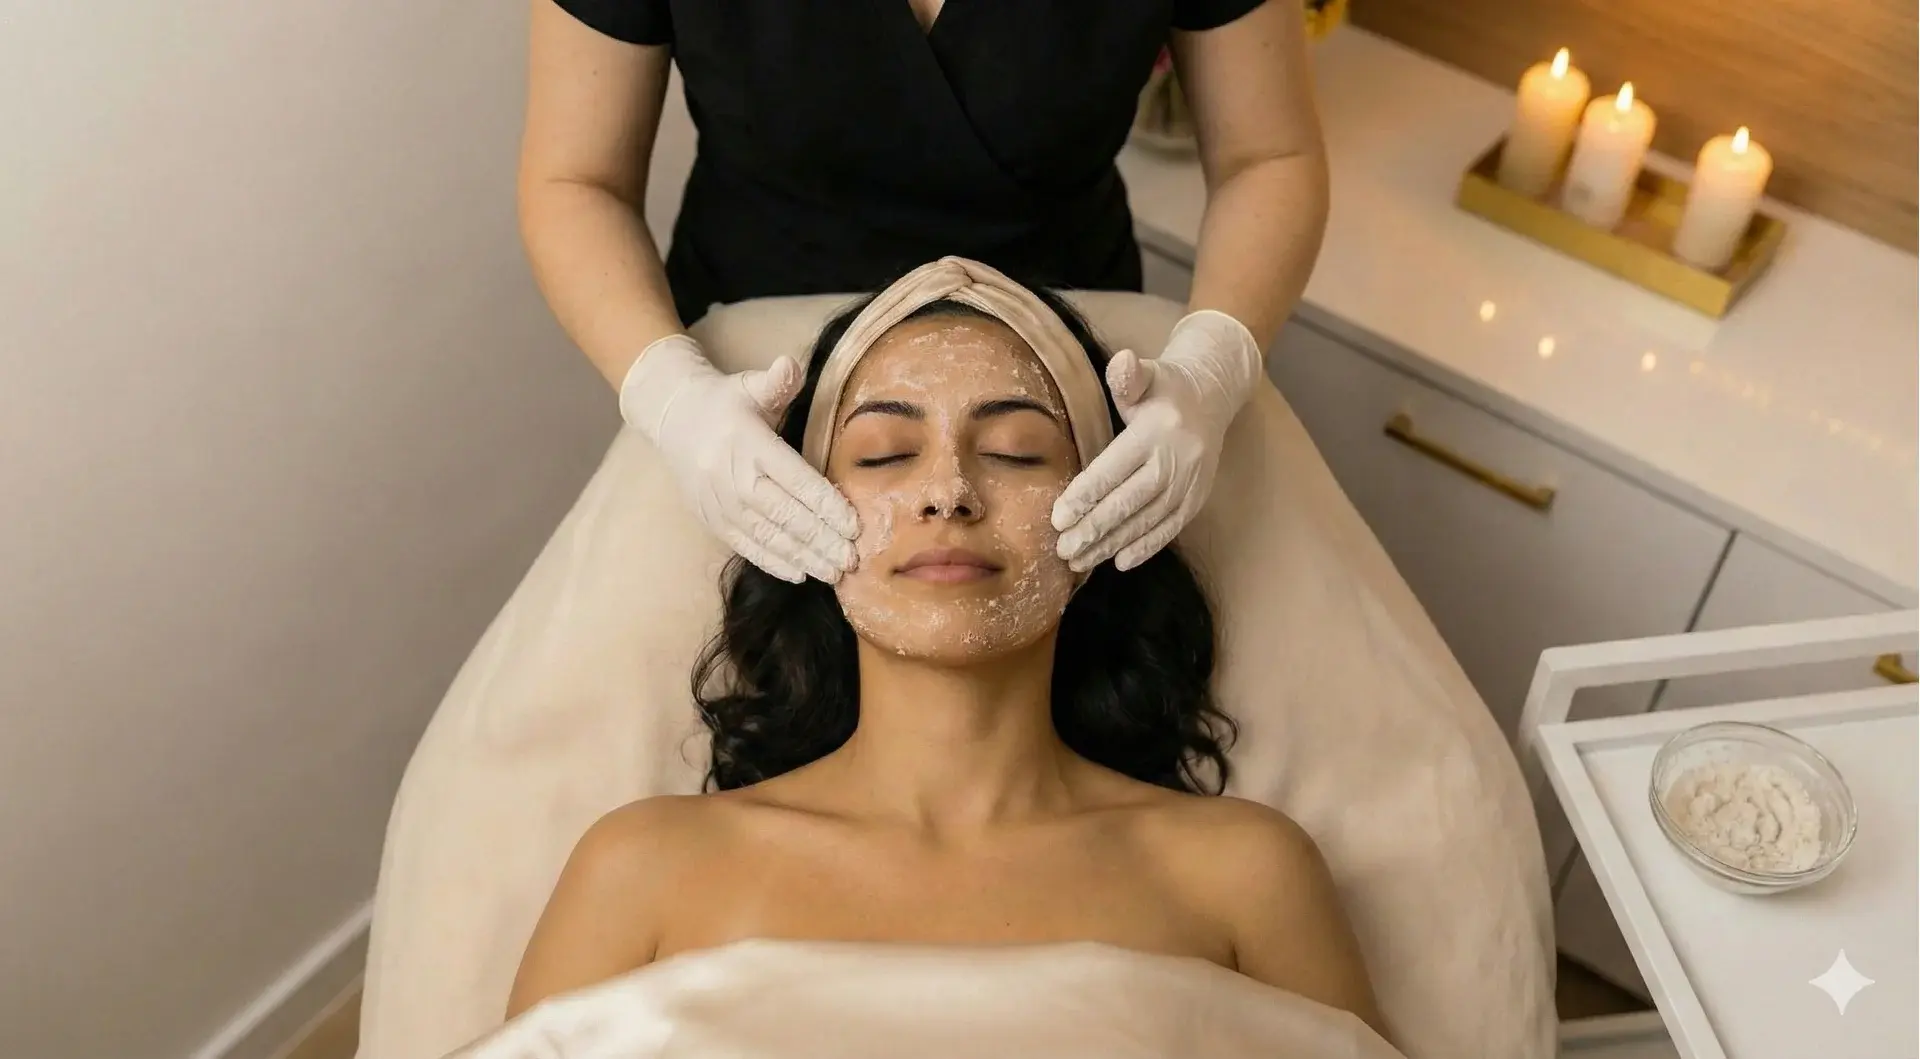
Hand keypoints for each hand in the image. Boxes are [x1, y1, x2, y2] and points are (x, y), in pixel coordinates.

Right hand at [620, 335, 858, 583]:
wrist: (672, 419)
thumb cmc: (725, 401)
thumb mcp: (749, 385)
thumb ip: (776, 381)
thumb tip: (789, 365)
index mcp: (749, 444)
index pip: (795, 480)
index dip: (825, 505)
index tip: (854, 524)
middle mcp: (733, 478)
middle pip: (785, 516)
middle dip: (821, 540)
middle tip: (853, 559)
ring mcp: (720, 503)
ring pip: (768, 537)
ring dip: (803, 557)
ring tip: (834, 572)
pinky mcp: (712, 519)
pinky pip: (746, 546)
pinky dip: (773, 562)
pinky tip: (800, 573)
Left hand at [1050, 310, 1261, 571]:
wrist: (1213, 398)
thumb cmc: (1165, 387)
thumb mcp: (1147, 373)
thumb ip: (1128, 375)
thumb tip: (1122, 362)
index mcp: (1155, 431)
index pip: (1114, 469)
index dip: (1086, 495)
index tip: (1058, 518)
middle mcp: (1176, 460)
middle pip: (1129, 502)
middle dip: (1094, 529)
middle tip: (1063, 550)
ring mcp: (1190, 483)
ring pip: (1147, 521)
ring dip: (1113, 544)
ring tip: (1080, 561)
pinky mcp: (1197, 499)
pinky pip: (1170, 528)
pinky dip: (1146, 547)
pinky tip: (1120, 561)